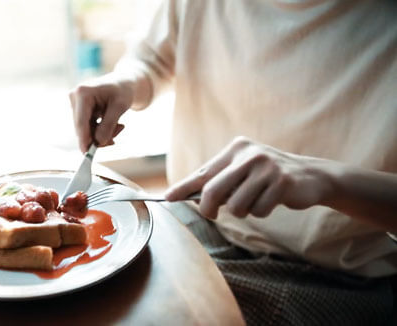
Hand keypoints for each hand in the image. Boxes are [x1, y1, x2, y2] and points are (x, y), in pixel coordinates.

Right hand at [69, 74, 132, 151]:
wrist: (124, 83)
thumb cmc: (123, 91)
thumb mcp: (120, 107)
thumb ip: (109, 125)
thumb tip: (99, 142)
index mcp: (83, 93)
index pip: (81, 121)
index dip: (84, 139)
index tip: (87, 154)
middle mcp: (75, 97)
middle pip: (82, 127)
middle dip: (98, 137)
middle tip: (114, 141)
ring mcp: (75, 104)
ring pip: (85, 130)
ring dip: (101, 134)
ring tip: (119, 127)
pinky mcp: (78, 110)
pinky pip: (87, 127)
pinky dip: (100, 130)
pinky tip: (113, 125)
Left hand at [165, 136, 333, 218]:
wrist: (311, 176)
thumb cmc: (267, 177)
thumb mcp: (242, 171)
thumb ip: (218, 180)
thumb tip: (185, 195)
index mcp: (235, 149)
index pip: (203, 172)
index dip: (183, 187)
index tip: (167, 198)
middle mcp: (249, 154)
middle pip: (213, 190)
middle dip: (208, 208)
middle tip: (212, 214)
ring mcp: (266, 167)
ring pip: (236, 205)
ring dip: (242, 211)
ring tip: (254, 201)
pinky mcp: (282, 182)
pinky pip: (258, 211)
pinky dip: (261, 212)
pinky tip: (272, 201)